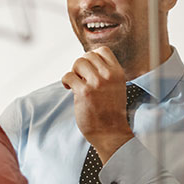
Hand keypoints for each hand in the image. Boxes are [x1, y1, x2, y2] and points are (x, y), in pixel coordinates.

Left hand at [61, 47, 133, 162]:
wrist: (110, 132)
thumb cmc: (110, 111)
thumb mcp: (116, 86)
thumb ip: (106, 73)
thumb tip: (87, 59)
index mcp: (118, 73)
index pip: (102, 50)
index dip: (91, 57)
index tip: (88, 69)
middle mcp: (109, 75)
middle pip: (87, 55)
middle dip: (80, 65)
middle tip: (81, 78)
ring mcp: (97, 83)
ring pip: (78, 63)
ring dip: (73, 72)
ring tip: (76, 83)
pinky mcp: (84, 92)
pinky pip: (68, 76)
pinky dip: (65, 81)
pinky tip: (69, 88)